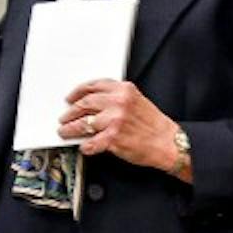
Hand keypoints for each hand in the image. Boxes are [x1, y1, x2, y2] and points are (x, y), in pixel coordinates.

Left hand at [59, 80, 179, 172]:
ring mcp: (114, 120)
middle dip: (71, 112)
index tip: (71, 98)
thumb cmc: (153, 124)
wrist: (168, 142)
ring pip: (83, 123)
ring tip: (65, 132)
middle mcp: (118, 102)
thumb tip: (92, 103)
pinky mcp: (113, 138)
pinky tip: (84, 146)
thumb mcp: (136, 100)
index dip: (78, 92)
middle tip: (64, 117)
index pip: (93, 86)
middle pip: (84, 103)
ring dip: (71, 129)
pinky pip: (91, 142)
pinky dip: (85, 146)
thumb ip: (116, 98)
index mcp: (124, 90)